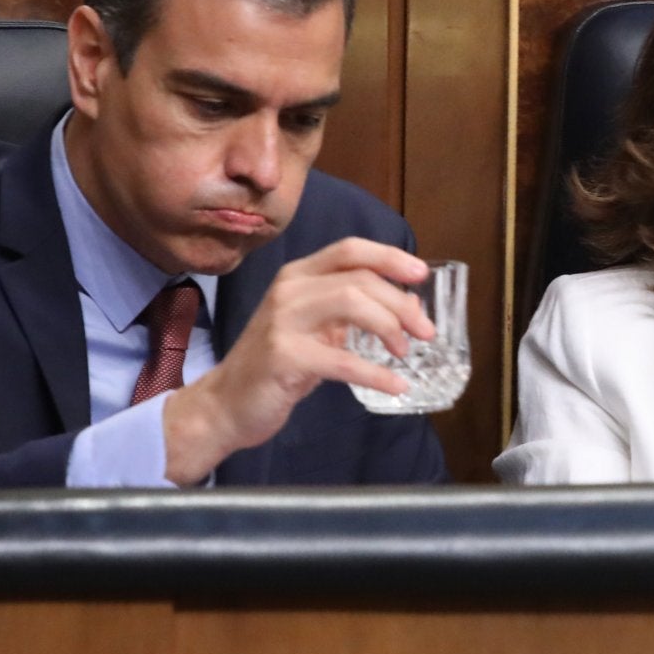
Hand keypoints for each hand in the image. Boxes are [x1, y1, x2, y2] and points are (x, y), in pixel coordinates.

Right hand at [161, 237, 433, 484]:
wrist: (227, 404)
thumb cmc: (278, 365)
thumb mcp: (316, 329)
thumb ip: (353, 312)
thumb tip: (409, 305)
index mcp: (298, 275)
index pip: (350, 250)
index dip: (390, 258)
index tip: (421, 275)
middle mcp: (289, 289)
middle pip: (360, 279)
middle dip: (401, 304)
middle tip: (425, 332)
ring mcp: (283, 321)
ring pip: (352, 303)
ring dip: (390, 328)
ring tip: (404, 354)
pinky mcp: (284, 356)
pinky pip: (342, 360)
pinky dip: (376, 374)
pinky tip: (396, 386)